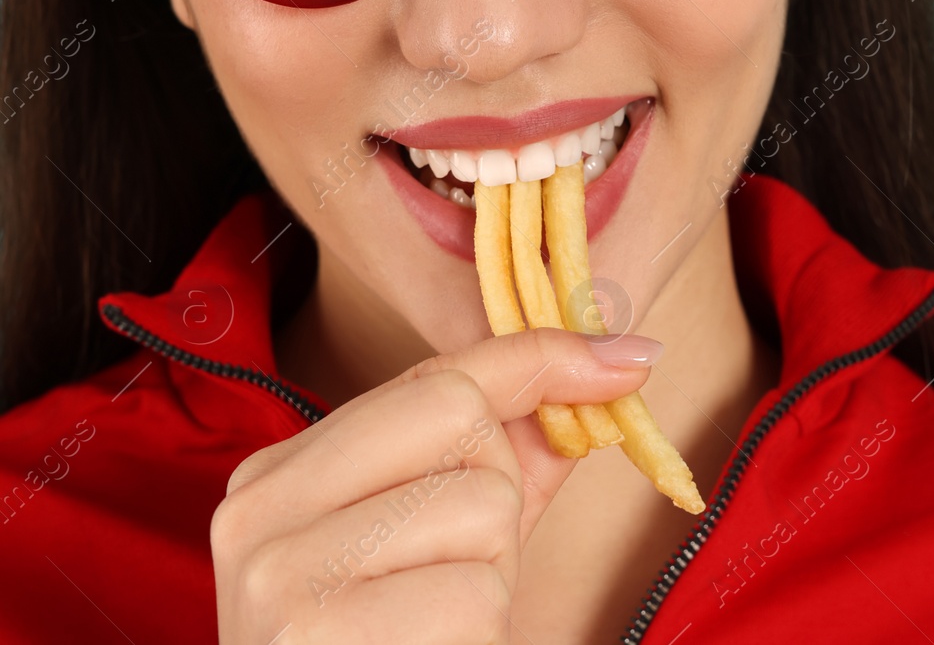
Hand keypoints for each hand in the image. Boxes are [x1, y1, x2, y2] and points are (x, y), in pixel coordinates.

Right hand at [212, 326, 658, 642]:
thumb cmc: (402, 642)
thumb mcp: (450, 539)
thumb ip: (514, 452)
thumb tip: (619, 360)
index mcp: (282, 476)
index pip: (434, 380)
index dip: (538, 364)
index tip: (627, 361)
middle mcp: (263, 512)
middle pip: (459, 421)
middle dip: (495, 493)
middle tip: (451, 573)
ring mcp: (281, 574)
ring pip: (478, 506)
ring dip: (489, 577)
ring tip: (433, 624)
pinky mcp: (319, 633)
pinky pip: (473, 593)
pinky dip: (479, 633)